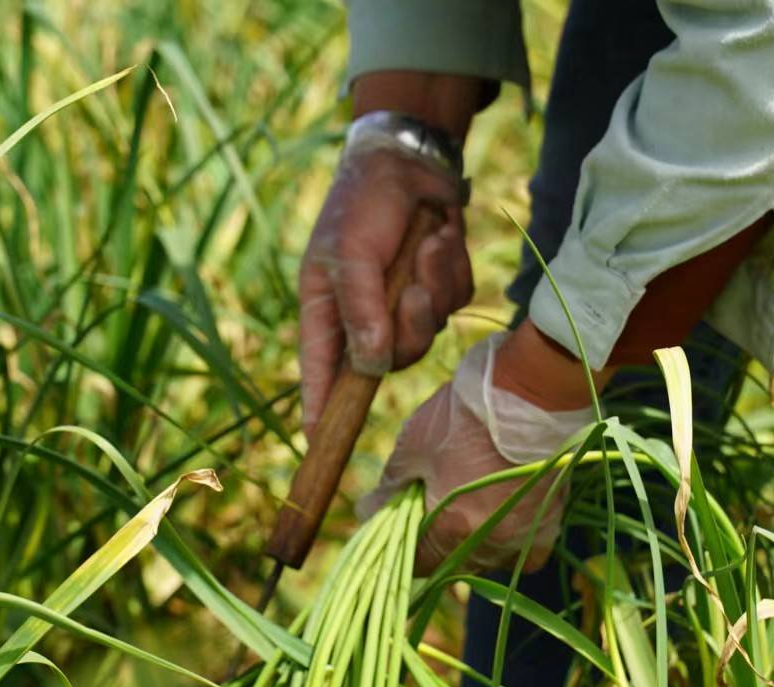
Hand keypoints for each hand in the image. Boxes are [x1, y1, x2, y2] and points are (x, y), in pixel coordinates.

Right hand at [297, 145, 470, 438]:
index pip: (322, 373)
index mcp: (327, 311)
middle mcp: (365, 317)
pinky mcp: (438, 288)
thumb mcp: (349, 252)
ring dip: (433, 285)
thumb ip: (361, 309)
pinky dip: (452, 268)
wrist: (411, 159)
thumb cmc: (364, 203)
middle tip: (410, 287)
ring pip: (429, 331)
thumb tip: (371, 367)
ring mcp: (403, 305)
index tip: (319, 441)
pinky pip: (455, 301)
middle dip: (409, 324)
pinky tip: (440, 236)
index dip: (321, 408)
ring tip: (427, 243)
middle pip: (392, 359)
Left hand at [362, 331, 595, 575]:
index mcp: (450, 530)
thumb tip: (369, 511)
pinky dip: (508, 539)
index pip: (414, 563)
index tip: (395, 520)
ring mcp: (522, 538)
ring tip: (467, 500)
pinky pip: (523, 550)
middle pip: (450, 561)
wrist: (535, 392)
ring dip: (471, 538)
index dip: (398, 545)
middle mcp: (488, 546)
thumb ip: (391, 487)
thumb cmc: (467, 415)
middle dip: (434, 538)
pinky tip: (501, 512)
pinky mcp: (548, 524)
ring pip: (486, 556)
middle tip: (431, 499)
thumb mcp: (414, 445)